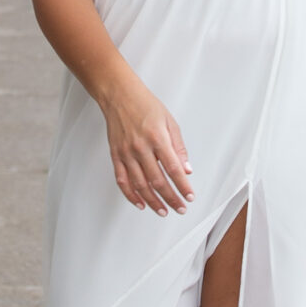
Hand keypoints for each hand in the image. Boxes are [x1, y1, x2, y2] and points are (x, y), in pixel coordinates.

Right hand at [101, 77, 193, 215]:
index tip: (190, 196)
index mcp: (157, 138)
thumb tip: (186, 169)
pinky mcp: (116, 155)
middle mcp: (141, 148)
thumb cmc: (145, 105)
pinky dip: (131, 195)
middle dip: (171, 198)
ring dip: (153, 201)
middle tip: (180, 208)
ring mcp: (126, 153)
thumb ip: (178, 147)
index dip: (183, 186)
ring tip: (163, 211)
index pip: (173, 169)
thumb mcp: (170, 121)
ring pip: (140, 185)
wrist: (119, 95)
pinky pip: (122, 180)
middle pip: (158, 181)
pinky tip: (140, 203)